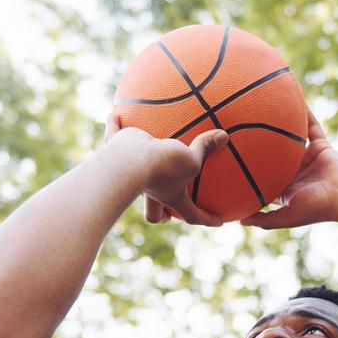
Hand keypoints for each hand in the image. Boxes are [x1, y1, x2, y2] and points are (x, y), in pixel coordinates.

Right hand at [105, 111, 229, 226]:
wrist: (131, 160)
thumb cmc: (165, 166)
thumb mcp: (192, 159)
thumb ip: (206, 147)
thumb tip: (224, 137)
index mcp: (171, 196)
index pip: (192, 214)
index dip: (206, 218)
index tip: (219, 222)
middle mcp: (151, 189)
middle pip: (153, 212)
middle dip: (160, 214)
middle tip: (168, 212)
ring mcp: (132, 174)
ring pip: (130, 178)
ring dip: (135, 175)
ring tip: (142, 160)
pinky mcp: (117, 155)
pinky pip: (112, 138)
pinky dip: (113, 127)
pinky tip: (114, 114)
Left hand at [239, 106, 337, 229]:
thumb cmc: (316, 208)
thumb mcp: (286, 217)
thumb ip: (265, 220)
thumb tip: (239, 221)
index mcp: (286, 186)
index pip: (264, 175)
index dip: (250, 167)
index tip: (232, 156)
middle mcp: (295, 170)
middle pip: (274, 154)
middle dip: (261, 143)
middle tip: (240, 127)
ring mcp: (307, 157)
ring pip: (291, 138)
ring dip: (281, 124)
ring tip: (265, 108)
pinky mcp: (320, 146)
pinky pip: (311, 127)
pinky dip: (305, 114)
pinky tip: (294, 100)